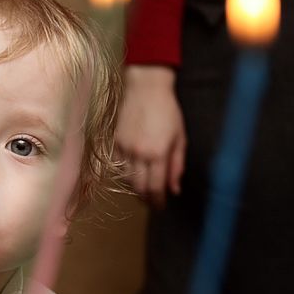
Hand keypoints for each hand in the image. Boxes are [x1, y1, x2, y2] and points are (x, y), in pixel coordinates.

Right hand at [114, 65, 186, 207]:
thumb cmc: (168, 110)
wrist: (145, 87)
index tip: (161, 206)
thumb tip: (174, 189)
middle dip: (146, 198)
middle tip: (153, 202)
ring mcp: (124, 148)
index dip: (158, 201)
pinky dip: (125, 174)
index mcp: (158, 153)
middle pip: (139, 187)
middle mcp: (139, 154)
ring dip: (135, 188)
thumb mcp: (179, 138)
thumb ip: (177, 165)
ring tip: (143, 190)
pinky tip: (132, 174)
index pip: (155, 187)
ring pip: (126, 179)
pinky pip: (117, 166)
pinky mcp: (114, 143)